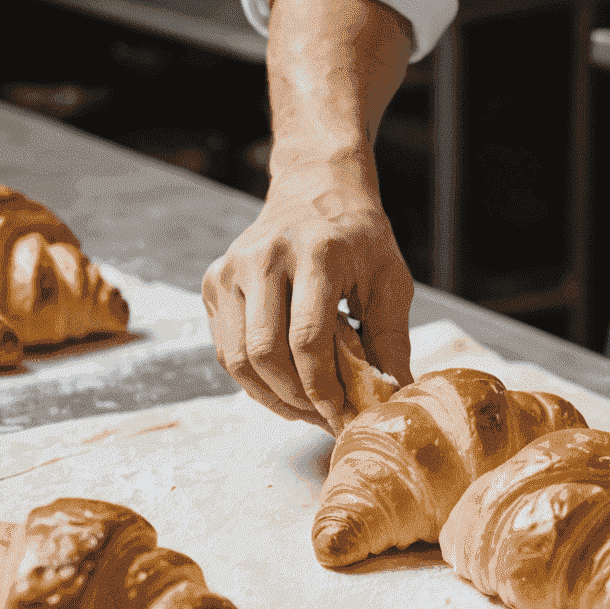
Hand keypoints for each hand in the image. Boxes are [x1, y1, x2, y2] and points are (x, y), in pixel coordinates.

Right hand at [202, 155, 413, 432]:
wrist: (317, 189)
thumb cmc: (359, 238)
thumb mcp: (389, 280)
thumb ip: (390, 340)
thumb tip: (395, 398)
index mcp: (315, 252)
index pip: (308, 340)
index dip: (323, 388)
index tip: (343, 415)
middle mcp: (265, 257)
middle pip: (265, 354)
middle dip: (296, 399)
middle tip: (325, 418)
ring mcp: (231, 268)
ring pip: (237, 359)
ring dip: (271, 397)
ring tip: (306, 409)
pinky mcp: (214, 282)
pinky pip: (226, 349)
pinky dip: (253, 379)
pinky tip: (285, 387)